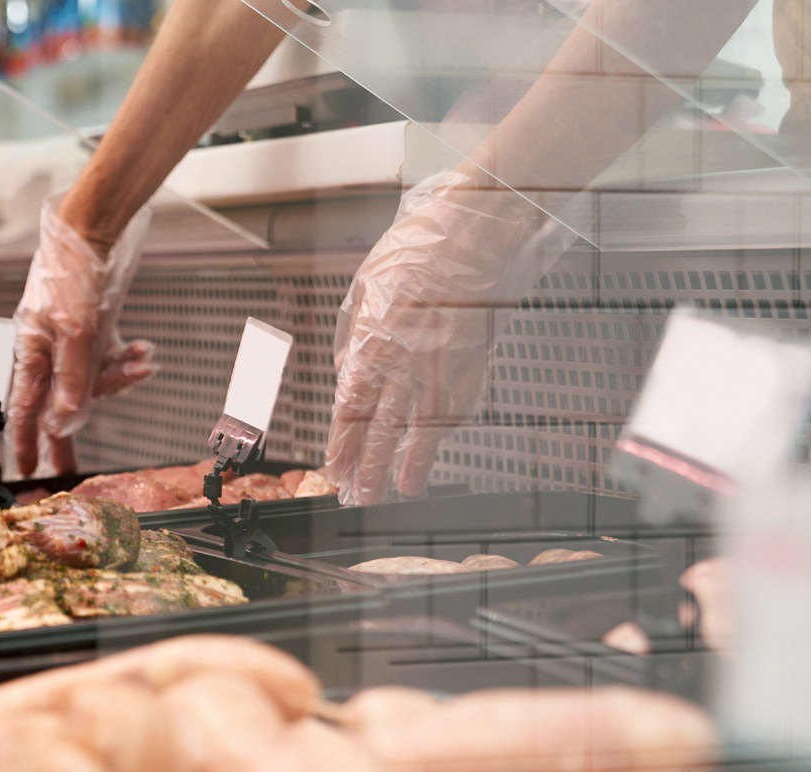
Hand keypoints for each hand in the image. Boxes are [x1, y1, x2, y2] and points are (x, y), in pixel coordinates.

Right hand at [8, 198, 154, 476]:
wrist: (92, 229)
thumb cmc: (72, 272)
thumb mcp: (75, 330)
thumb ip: (72, 377)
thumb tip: (66, 421)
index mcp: (31, 351)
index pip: (24, 408)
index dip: (23, 442)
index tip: (24, 472)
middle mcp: (47, 350)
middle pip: (58, 400)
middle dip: (71, 429)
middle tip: (73, 470)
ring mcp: (70, 341)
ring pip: (90, 379)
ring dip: (119, 377)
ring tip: (142, 362)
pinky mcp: (92, 330)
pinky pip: (108, 357)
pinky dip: (127, 358)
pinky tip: (145, 351)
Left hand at [324, 171, 575, 504]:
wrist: (474, 234)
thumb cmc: (418, 250)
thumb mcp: (366, 287)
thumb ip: (355, 333)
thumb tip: (348, 366)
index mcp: (373, 345)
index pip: (352, 409)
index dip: (343, 444)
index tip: (335, 467)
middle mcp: (406, 365)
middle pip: (383, 430)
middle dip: (370, 468)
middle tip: (360, 497)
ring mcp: (444, 368)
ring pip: (423, 430)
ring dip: (409, 465)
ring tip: (400, 492)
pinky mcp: (475, 365)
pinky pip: (456, 409)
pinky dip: (444, 435)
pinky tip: (436, 451)